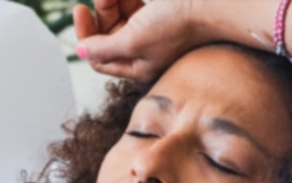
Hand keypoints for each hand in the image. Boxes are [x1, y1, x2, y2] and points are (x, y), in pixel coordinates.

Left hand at [73, 0, 205, 82]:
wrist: (212, 4)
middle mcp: (144, 52)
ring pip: (120, 18)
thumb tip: (80, 52)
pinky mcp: (160, 14)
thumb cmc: (176, 25)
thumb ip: (103, 48)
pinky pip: (133, 7)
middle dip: (101, 14)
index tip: (80, 11)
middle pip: (108, 36)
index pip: (99, 58)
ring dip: (111, 1)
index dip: (86, 36)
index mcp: (138, 66)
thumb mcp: (133, 41)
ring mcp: (152, 32)